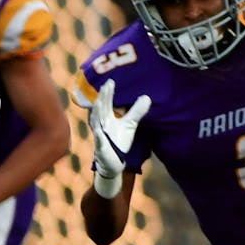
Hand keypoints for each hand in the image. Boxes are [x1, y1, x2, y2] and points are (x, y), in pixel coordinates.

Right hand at [89, 79, 150, 197]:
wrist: (114, 162)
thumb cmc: (119, 141)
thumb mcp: (130, 124)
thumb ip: (136, 112)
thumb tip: (147, 97)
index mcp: (106, 118)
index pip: (106, 103)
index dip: (107, 93)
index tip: (110, 81)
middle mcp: (101, 125)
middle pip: (100, 109)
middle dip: (102, 98)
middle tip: (106, 86)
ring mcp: (99, 136)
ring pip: (96, 123)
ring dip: (97, 113)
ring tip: (100, 102)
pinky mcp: (101, 148)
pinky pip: (99, 142)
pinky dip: (99, 137)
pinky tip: (100, 133)